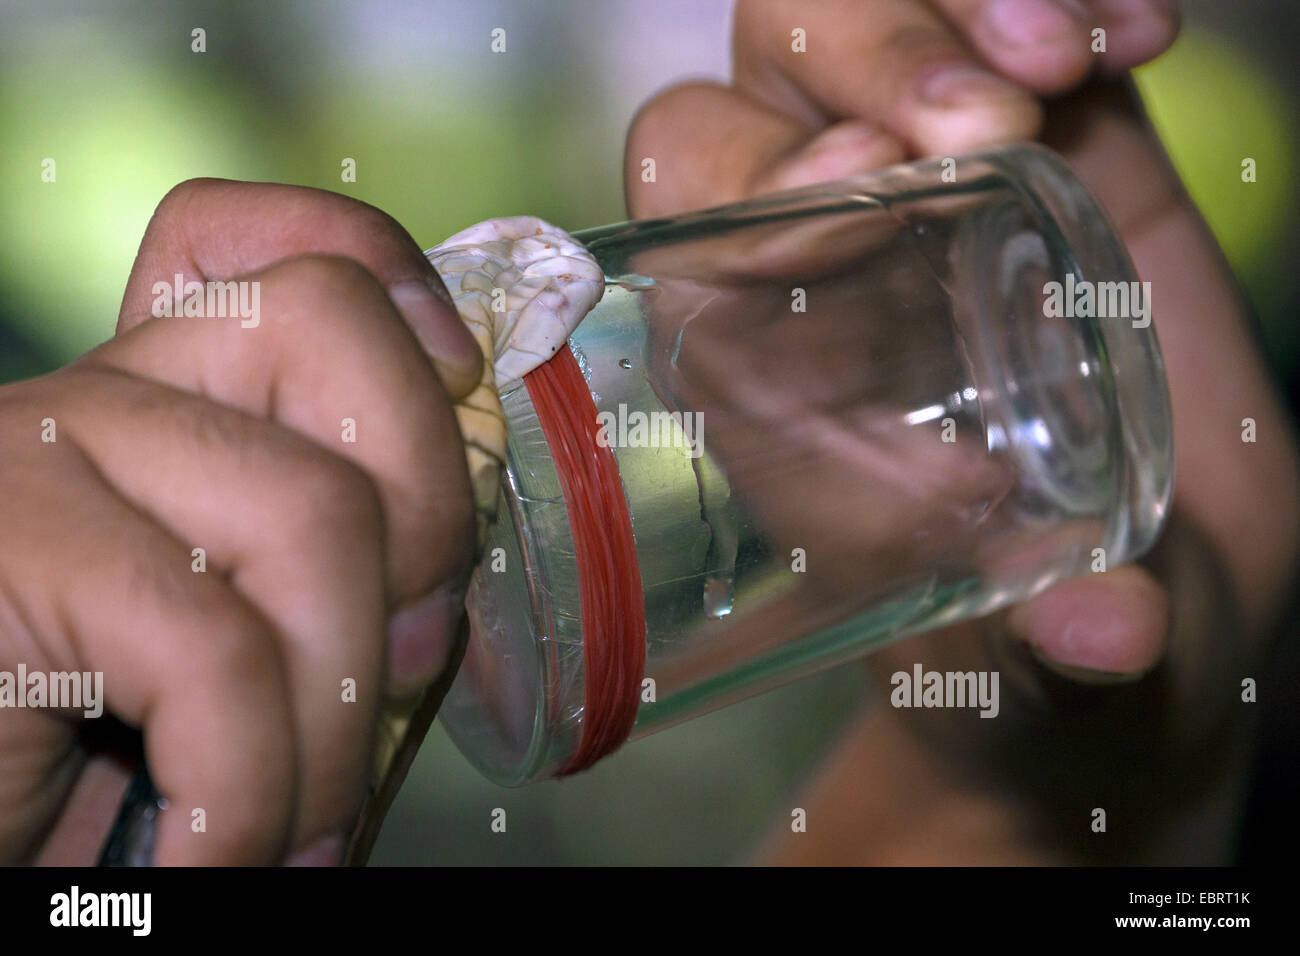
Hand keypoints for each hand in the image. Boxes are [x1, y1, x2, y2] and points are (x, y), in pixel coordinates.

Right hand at [0, 180, 479, 864]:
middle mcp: (101, 396)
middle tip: (407, 667)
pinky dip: (251, 784)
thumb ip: (332, 586)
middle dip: (428, 508)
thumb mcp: (252, 653)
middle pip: (327, 323)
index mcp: (173, 406)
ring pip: (308, 507)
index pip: (279, 247)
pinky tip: (217, 849)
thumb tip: (444, 605)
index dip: (393, 274)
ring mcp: (36, 451)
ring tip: (304, 824)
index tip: (462, 363)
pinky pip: (212, 646)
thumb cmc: (101, 766)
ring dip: (338, 711)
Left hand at [625, 0, 1299, 861]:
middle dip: (867, 61)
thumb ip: (1047, 656)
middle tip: (989, 119)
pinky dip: (1076, 2)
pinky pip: (1027, 28)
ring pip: (878, 20)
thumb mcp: (1020, 671)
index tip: (863, 183)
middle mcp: (829, 257)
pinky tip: (1141, 38)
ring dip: (962, 9)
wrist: (1137, 606)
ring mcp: (939, 191)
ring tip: (1070, 61)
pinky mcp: (1056, 156)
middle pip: (768, 81)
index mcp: (768, 367)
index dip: (749, 176)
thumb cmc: (1017, 658)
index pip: (691, 217)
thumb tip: (1100, 632)